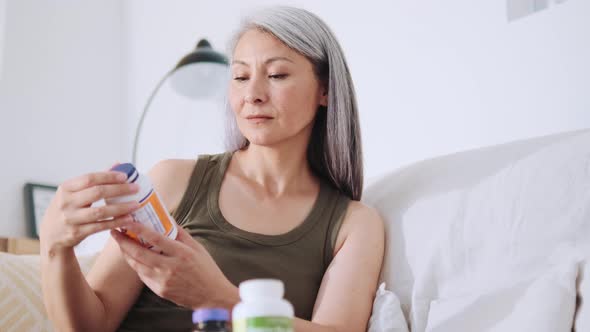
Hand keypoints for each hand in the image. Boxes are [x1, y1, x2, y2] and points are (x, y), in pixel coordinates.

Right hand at [40, 167, 140, 254]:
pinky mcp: (76, 233)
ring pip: (100, 211)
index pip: (90, 178)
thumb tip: (117, 164)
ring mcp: (70, 218)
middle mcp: (66, 202)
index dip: (109, 176)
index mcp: (66, 188)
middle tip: (136, 189)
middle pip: (97, 193)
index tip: (125, 177)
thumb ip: (94, 180)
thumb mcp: (73, 193)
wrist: (51, 236)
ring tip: (136, 205)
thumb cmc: (67, 209)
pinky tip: (128, 219)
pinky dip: (116, 222)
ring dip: (121, 208)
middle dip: (119, 190)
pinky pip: (100, 226)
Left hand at [110, 222, 237, 308]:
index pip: (155, 238)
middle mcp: (170, 267)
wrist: (212, 295)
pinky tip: (134, 258)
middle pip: (139, 253)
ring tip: (121, 244)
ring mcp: (163, 281)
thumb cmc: (206, 269)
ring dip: (127, 254)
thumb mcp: (197, 248)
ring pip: (137, 266)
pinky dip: (137, 266)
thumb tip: (168, 219)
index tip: (127, 221)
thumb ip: (181, 234)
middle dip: (123, 242)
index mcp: (182, 253)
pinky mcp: (160, 290)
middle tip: (114, 232)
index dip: (138, 229)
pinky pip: (143, 276)